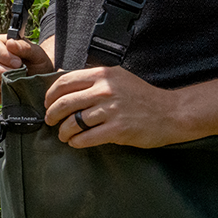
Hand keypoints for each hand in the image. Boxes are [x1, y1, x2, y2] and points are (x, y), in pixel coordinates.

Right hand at [0, 35, 55, 104]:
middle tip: (15, 75)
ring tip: (9, 85)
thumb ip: (25, 47)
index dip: (2, 54)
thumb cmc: (38, 63)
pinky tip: (8, 93)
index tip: (18, 63)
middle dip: (0, 71)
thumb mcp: (37, 54)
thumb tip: (10, 43)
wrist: (41, 80)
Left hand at [45, 65, 192, 147]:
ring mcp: (111, 110)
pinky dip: (76, 142)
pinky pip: (86, 137)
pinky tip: (75, 142)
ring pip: (73, 122)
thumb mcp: (118, 77)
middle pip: (64, 102)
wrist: (171, 112)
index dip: (51, 94)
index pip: (64, 82)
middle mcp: (104, 90)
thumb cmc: (143, 96)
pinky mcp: (117, 129)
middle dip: (52, 114)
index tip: (47, 103)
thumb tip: (64, 83)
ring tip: (63, 135)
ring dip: (63, 131)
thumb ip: (94, 79)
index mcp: (102, 75)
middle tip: (50, 121)